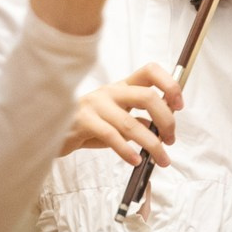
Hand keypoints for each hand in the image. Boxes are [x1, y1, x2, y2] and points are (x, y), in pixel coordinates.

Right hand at [63, 61, 183, 164]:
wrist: (53, 130)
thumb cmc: (90, 125)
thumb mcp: (117, 119)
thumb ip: (138, 120)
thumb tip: (163, 130)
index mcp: (121, 86)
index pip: (150, 71)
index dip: (169, 85)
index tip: (179, 105)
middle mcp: (110, 91)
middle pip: (147, 97)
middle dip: (166, 120)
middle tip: (170, 140)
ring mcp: (96, 104)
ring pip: (131, 123)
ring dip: (151, 144)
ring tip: (161, 159)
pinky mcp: (83, 121)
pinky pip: (111, 136)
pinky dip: (127, 151)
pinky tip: (135, 160)